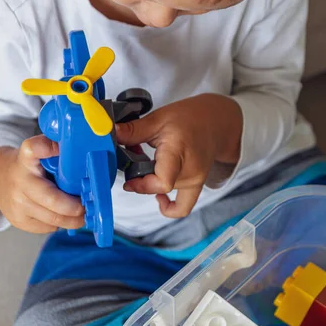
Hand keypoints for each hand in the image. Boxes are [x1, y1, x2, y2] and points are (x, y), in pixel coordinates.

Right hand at [0, 136, 85, 232]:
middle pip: (53, 199)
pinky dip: (60, 224)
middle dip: (75, 207)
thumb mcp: (38, 152)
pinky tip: (64, 217)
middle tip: (88, 206)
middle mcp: (20, 181)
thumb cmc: (28, 167)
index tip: (63, 149)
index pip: (34, 148)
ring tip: (83, 215)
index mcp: (27, 158)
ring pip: (53, 219)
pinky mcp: (18, 221)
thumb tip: (82, 148)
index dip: (48, 148)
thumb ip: (55, 148)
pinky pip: (48, 227)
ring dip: (73, 220)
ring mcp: (17, 203)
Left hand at [116, 94, 242, 217]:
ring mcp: (195, 182)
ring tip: (146, 161)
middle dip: (139, 177)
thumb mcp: (159, 119)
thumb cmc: (189, 118)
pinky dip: (168, 208)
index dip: (141, 184)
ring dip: (150, 182)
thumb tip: (109, 133)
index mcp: (179, 153)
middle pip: (159, 187)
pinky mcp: (196, 186)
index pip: (163, 182)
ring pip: (165, 192)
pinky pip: (183, 207)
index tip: (128, 177)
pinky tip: (159, 199)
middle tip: (133, 157)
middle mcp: (190, 172)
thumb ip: (133, 130)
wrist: (216, 123)